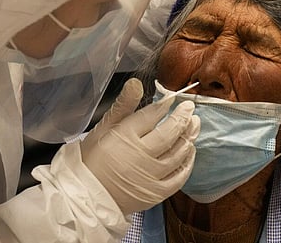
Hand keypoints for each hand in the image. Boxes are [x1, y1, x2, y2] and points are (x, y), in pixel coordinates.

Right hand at [80, 78, 199, 214]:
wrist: (86, 196)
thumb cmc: (91, 160)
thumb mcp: (103, 129)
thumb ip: (123, 106)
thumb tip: (136, 83)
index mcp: (124, 136)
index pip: (151, 115)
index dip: (165, 105)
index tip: (173, 99)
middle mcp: (140, 155)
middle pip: (170, 132)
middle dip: (182, 117)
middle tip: (189, 107)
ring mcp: (151, 175)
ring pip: (178, 152)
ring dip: (189, 136)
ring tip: (194, 124)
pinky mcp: (157, 193)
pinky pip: (179, 176)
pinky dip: (188, 162)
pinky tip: (190, 151)